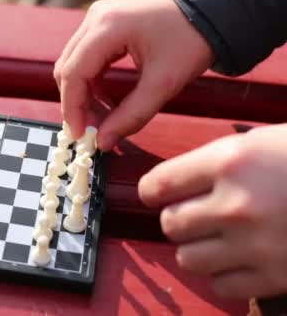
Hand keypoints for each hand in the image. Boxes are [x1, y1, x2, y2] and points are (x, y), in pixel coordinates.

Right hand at [54, 0, 213, 149]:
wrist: (212, 10)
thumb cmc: (192, 39)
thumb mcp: (164, 83)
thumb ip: (131, 115)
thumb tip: (103, 142)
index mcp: (107, 27)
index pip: (74, 73)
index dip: (73, 107)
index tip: (81, 135)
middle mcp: (96, 19)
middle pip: (68, 69)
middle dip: (77, 103)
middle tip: (92, 131)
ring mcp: (98, 19)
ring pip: (74, 64)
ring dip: (84, 94)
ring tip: (103, 118)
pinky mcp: (104, 24)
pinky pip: (86, 58)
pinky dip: (92, 83)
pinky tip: (107, 101)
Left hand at [139, 123, 286, 297]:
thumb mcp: (262, 143)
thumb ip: (217, 164)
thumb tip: (178, 185)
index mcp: (230, 162)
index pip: (158, 185)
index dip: (154, 191)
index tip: (159, 194)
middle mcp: (235, 205)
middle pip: (170, 224)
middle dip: (180, 219)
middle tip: (199, 213)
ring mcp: (255, 246)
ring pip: (188, 259)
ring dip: (199, 248)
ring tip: (221, 237)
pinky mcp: (275, 277)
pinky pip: (222, 286)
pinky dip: (226, 275)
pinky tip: (245, 258)